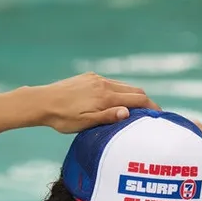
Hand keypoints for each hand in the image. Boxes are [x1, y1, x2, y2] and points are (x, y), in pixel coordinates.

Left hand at [27, 73, 159, 132]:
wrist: (41, 102)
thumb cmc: (62, 118)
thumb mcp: (86, 123)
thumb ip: (108, 117)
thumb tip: (129, 112)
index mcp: (106, 96)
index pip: (138, 98)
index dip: (152, 107)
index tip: (160, 116)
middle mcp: (104, 84)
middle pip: (134, 89)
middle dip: (145, 101)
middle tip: (150, 115)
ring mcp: (96, 79)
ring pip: (123, 85)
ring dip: (132, 95)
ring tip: (135, 110)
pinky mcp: (88, 77)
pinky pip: (110, 83)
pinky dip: (119, 91)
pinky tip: (115, 102)